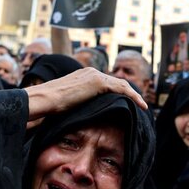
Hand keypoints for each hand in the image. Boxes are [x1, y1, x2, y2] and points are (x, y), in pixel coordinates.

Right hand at [24, 67, 146, 124]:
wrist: (44, 99)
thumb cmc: (50, 106)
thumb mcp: (66, 104)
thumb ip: (77, 104)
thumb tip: (79, 116)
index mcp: (82, 76)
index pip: (105, 83)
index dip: (117, 92)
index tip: (125, 103)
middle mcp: (90, 72)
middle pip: (115, 82)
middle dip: (129, 93)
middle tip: (138, 104)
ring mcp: (94, 75)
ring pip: (121, 84)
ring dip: (134, 95)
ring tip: (143, 106)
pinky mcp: (98, 82)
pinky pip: (122, 89)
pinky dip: (134, 96)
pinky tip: (142, 105)